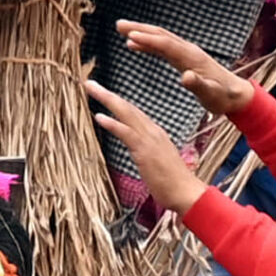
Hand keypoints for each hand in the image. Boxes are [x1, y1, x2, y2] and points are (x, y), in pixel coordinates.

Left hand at [86, 79, 204, 213]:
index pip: (133, 113)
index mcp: (155, 134)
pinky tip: (99, 116)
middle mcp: (153, 131)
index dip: (117, 103)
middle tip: (89, 83)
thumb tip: (139, 154)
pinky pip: (126, 133)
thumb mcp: (158, 163)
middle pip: (127, 107)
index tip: (103, 94)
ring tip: (90, 87)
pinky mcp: (145, 151)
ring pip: (126, 113)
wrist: (187, 193)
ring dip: (107, 99)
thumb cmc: (173, 183)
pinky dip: (113, 124)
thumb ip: (147, 154)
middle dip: (108, 94)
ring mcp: (149, 139)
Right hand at [119, 19, 254, 117]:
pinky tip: (135, 45)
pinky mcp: (184, 58)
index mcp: (191, 58)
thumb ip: (198, 85)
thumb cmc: (223, 96)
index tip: (129, 36)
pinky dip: (148, 44)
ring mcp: (186, 53)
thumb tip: (185, 77)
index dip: (148, 40)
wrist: (236, 94)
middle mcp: (188, 51)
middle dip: (140, 29)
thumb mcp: (211, 94)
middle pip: (160, 35)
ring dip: (141, 33)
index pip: (166, 45)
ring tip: (121, 30)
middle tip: (118, 25)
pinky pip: (162, 47)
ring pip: (160, 38)